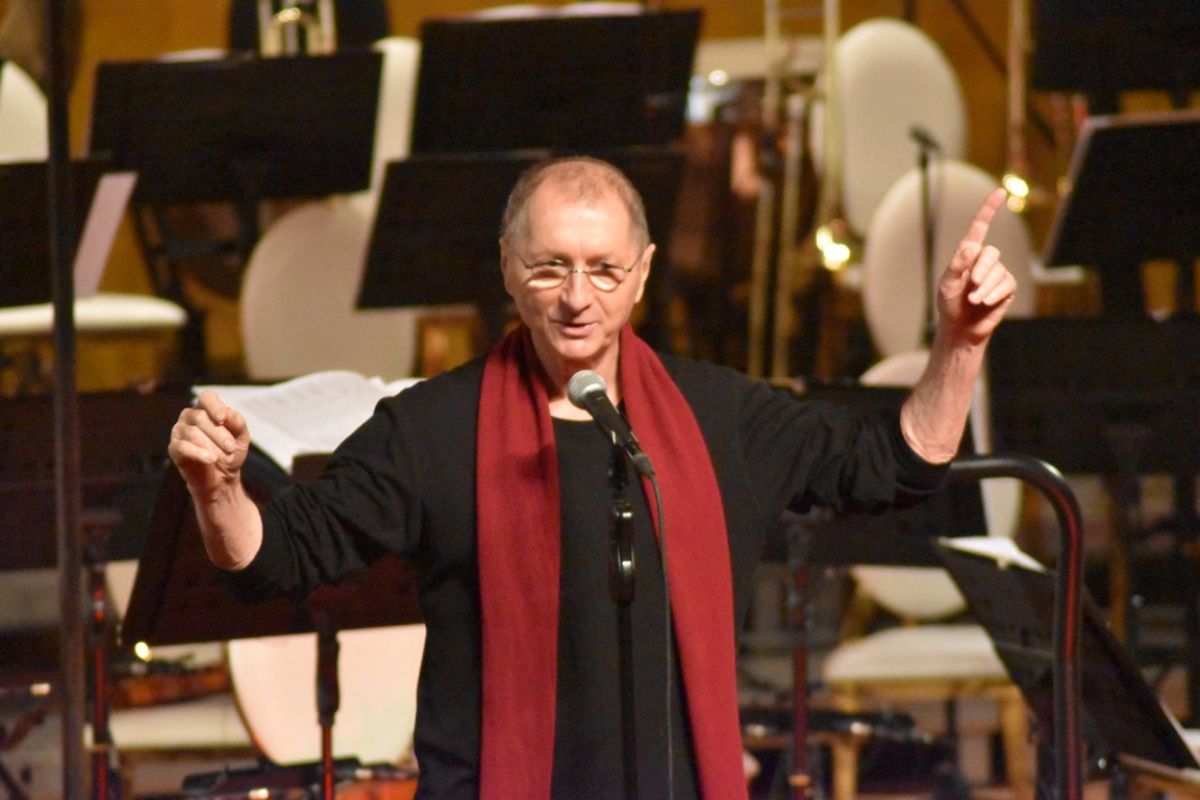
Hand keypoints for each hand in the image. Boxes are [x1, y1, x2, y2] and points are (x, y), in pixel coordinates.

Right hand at [168, 391, 250, 499]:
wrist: (222, 478)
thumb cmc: (231, 452)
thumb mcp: (241, 437)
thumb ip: (237, 422)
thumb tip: (226, 412)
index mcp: (206, 408)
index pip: (207, 397)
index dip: (214, 406)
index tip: (223, 419)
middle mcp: (189, 416)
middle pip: (200, 417)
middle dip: (219, 433)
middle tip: (232, 448)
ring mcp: (179, 431)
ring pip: (191, 432)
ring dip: (211, 445)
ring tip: (226, 457)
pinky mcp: (174, 448)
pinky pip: (182, 447)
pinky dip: (199, 453)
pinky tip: (211, 459)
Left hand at [935, 187, 1017, 344]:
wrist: (960, 328)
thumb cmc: (949, 304)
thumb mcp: (947, 284)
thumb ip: (957, 265)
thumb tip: (972, 247)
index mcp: (968, 254)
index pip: (980, 227)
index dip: (989, 209)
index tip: (1000, 192)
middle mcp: (985, 260)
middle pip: (991, 253)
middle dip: (981, 270)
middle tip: (971, 286)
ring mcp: (998, 273)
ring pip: (998, 271)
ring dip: (984, 288)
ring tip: (973, 300)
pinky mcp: (1007, 287)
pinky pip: (1006, 284)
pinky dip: (994, 294)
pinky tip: (984, 303)